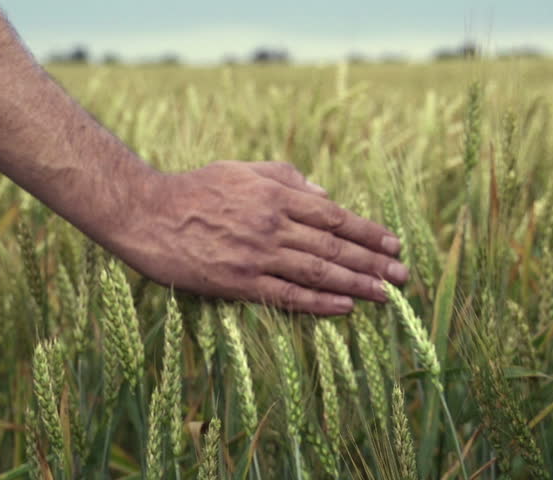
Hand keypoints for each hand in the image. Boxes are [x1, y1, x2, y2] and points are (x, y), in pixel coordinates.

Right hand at [106, 160, 407, 315]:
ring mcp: (257, 255)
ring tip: (385, 294)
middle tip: (403, 275)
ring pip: (318, 273)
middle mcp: (273, 224)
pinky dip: (319, 303)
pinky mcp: (239, 282)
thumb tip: (325, 193)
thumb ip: (287, 177)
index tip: (393, 242)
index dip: (368, 231)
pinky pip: (287, 295)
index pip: (335, 216)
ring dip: (357, 285)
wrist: (148, 214)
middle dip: (374, 262)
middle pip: (334, 247)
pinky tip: (344, 308)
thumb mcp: (243, 169)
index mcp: (276, 195)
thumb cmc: (196, 188)